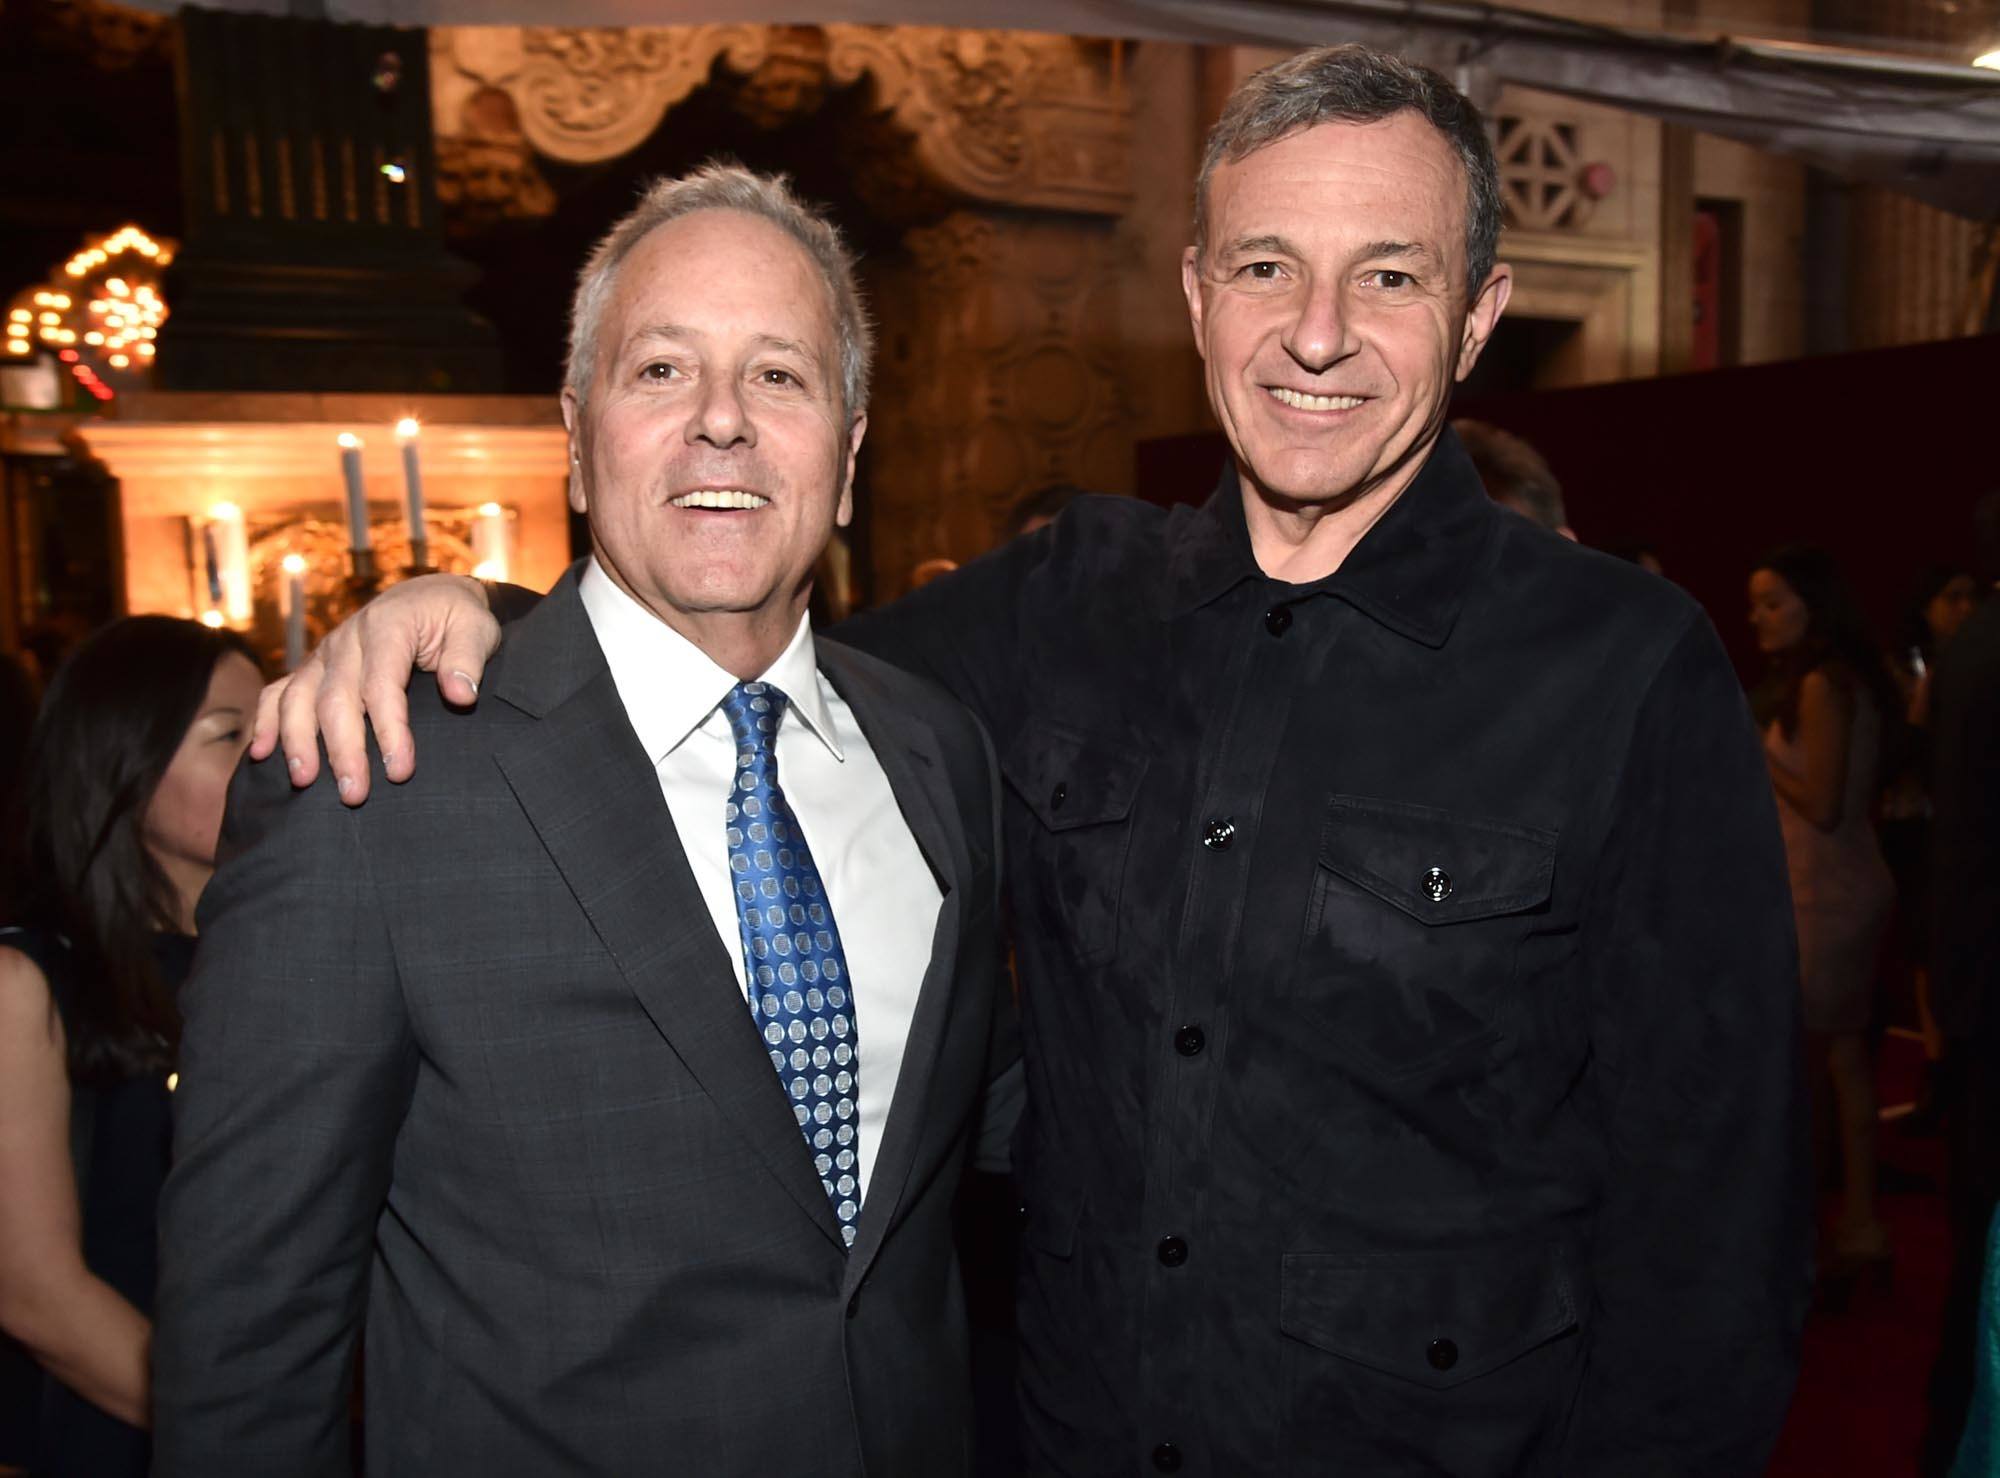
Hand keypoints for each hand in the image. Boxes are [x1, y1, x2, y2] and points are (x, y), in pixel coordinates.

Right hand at [248, 574, 499, 805]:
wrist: (430, 597)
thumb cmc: (456, 618)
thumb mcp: (476, 628)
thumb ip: (467, 658)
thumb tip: (461, 695)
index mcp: (387, 627)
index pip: (381, 685)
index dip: (389, 731)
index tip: (400, 771)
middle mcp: (348, 639)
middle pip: (335, 699)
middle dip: (342, 750)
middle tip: (354, 794)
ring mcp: (325, 654)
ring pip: (298, 697)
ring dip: (298, 741)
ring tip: (304, 780)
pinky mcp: (315, 667)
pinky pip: (279, 691)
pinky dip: (266, 720)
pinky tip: (260, 753)